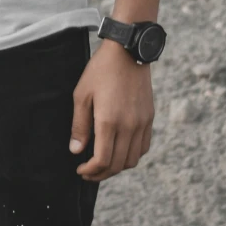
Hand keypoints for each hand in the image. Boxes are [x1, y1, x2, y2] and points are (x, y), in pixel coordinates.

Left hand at [69, 41, 153, 181]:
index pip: (102, 161)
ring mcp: (142, 123)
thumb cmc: (101, 70)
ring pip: (132, 159)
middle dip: (101, 174)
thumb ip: (79, 126)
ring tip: (103, 164)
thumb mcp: (82, 95)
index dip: (90, 171)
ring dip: (117, 167)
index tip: (80, 170)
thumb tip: (76, 150)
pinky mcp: (149, 117)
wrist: (128, 51)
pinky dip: (131, 155)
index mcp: (109, 121)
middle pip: (118, 165)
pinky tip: (119, 151)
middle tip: (88, 173)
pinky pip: (143, 147)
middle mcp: (129, 126)